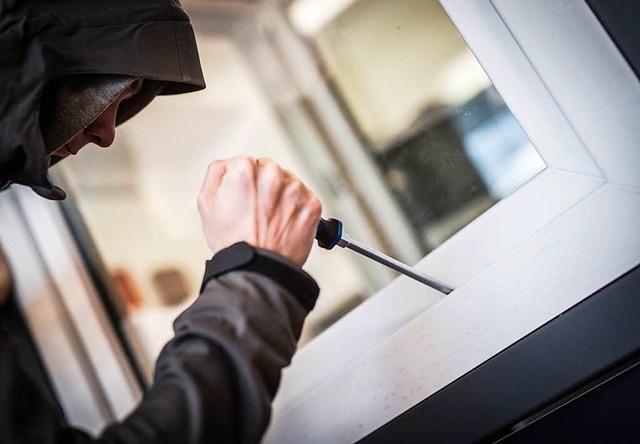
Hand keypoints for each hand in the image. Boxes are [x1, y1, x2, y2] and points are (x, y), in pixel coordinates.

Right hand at [198, 156, 321, 266]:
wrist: (257, 269)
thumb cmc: (232, 241)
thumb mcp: (206, 203)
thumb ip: (216, 173)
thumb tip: (228, 163)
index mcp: (244, 170)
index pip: (247, 162)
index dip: (244, 182)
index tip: (245, 198)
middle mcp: (272, 175)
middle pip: (268, 169)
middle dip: (264, 185)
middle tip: (257, 211)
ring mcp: (294, 189)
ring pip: (288, 181)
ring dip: (281, 195)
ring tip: (270, 219)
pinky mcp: (311, 204)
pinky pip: (304, 197)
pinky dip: (296, 208)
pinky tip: (284, 222)